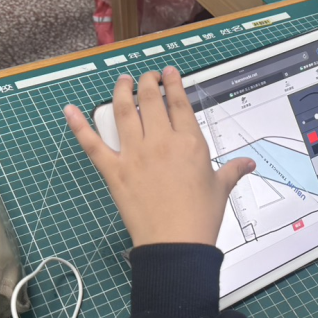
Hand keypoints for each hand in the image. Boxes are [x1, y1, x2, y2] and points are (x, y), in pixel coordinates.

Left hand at [65, 68, 255, 247]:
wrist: (176, 243)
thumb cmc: (200, 218)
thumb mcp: (220, 189)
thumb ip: (232, 170)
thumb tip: (248, 164)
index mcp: (189, 142)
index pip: (178, 102)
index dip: (173, 83)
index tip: (168, 74)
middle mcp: (161, 142)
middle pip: (150, 99)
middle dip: (147, 82)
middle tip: (146, 77)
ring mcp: (135, 154)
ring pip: (123, 111)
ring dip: (120, 91)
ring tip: (122, 81)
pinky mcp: (114, 171)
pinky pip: (92, 144)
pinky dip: (79, 126)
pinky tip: (70, 111)